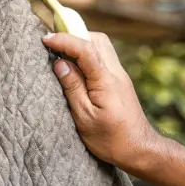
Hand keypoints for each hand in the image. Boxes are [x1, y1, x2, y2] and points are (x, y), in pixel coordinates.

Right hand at [42, 31, 161, 171]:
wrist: (138, 149)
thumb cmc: (110, 139)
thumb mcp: (84, 117)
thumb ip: (72, 87)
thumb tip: (59, 63)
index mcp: (106, 81)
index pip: (85, 49)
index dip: (64, 40)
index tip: (45, 39)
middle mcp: (116, 73)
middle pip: (97, 40)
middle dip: (74, 35)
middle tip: (54, 44)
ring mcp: (120, 76)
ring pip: (102, 47)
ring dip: (82, 44)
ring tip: (63, 54)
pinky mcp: (120, 83)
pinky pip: (103, 59)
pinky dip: (88, 55)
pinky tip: (76, 68)